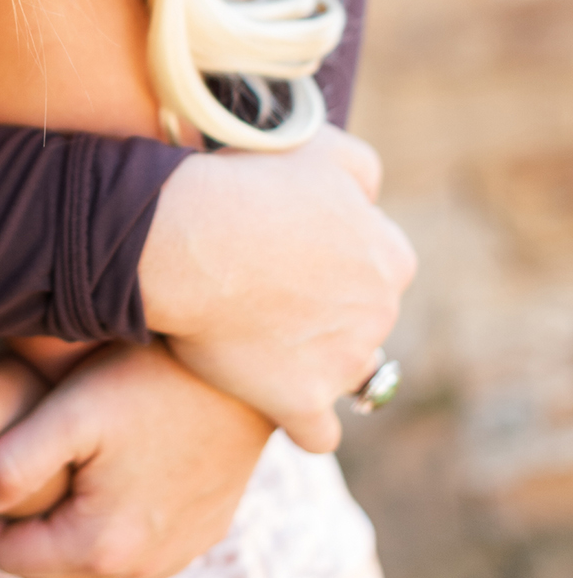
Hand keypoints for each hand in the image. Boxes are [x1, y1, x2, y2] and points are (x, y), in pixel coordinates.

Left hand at [0, 340, 272, 577]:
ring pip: (99, 567)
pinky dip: (111, 533)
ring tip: (52, 483)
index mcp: (103, 544)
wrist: (240, 370)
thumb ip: (12, 463)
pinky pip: (141, 553)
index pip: (16, 560)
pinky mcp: (207, 532)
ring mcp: (183, 552)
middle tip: (8, 484)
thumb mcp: (70, 413)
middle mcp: (147, 566)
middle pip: (56, 571)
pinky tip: (102, 486)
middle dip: (25, 535)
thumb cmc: (149, 381)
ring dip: (68, 538)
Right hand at [138, 126, 414, 452]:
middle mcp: (380, 312)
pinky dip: (303, 423)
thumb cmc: (244, 184)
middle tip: (268, 292)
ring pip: (343, 373)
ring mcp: (343, 363)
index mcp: (390, 256)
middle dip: (327, 311)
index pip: (380, 267)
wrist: (187, 238)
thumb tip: (370, 197)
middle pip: (361, 320)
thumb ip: (361, 169)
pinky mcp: (301, 401)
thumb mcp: (318, 146)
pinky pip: (318, 432)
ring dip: (312, 361)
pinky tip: (278, 405)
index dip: (335, 260)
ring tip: (257, 340)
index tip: (294, 256)